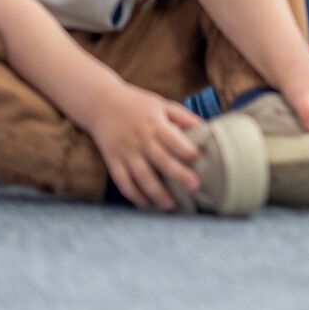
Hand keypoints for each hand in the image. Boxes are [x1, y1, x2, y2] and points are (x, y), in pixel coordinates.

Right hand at [84, 83, 204, 210]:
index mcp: (155, 124)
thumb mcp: (162, 104)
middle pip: (161, 161)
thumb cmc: (138, 104)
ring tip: (171, 206)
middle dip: (179, 175)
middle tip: (195, 188)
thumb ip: (184, 116)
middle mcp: (141, 140)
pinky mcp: (112, 161)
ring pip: (142, 176)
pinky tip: (145, 204)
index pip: (173, 140)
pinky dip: (133, 194)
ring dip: (156, 193)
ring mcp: (126, 152)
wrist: (101, 103)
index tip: (200, 159)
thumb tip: (206, 129)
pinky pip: (123, 181)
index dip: (187, 150)